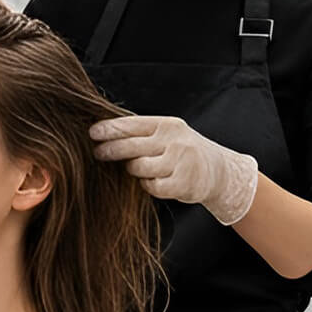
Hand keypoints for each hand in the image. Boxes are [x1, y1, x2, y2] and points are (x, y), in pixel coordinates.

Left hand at [91, 115, 260, 224]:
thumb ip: (142, 133)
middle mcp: (174, 141)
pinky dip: (147, 185)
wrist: (218, 171)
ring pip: (139, 168)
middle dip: (110, 150)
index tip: (93, 133)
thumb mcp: (167, 134)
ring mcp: (180, 162)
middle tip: (98, 152)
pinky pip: (151, 186)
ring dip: (132, 169)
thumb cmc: (183, 150)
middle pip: (131, 146)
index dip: (110, 129)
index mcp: (167, 125)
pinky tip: (152, 181)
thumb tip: (103, 132)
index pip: (132, 124)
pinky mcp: (183, 183)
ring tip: (135, 167)